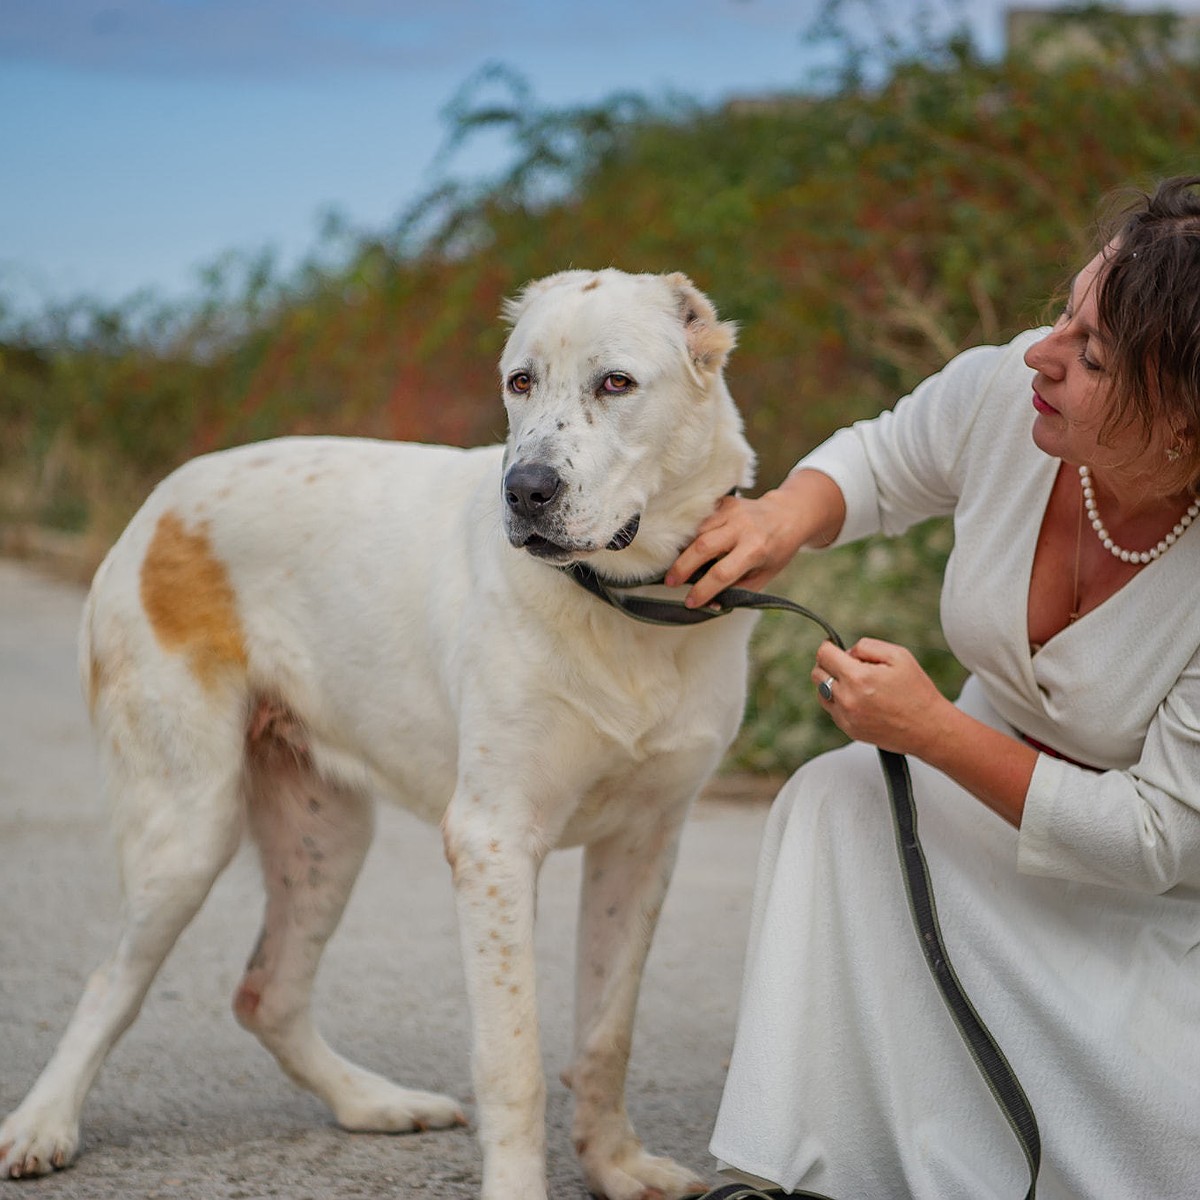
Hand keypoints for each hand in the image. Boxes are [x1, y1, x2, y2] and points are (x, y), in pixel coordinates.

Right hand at [665, 468, 845, 607]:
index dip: (704, 590)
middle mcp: (743, 528)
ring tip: (677, 567)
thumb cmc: (776, 551)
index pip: (723, 573)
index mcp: (756, 549)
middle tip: (670, 583)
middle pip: (703, 547)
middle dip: (682, 567)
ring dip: (684, 551)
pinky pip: (701, 520)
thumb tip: (712, 605)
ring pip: (698, 531)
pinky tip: (685, 547)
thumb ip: (739, 590)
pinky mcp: (725, 502)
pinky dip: (691, 535)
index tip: (690, 602)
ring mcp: (733, 511)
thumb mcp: (764, 575)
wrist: (789, 514)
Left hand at [811, 637, 953, 757]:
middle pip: (817, 673)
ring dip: (832, 683)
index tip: (835, 647)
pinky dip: (839, 701)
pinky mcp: (849, 729)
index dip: (829, 647)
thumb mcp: (898, 655)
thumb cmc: (916, 690)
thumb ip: (866, 646)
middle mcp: (847, 699)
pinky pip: (831, 709)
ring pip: (821, 692)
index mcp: (858, 678)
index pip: (824, 655)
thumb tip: (846, 652)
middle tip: (848, 665)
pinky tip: (860, 698)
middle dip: (829, 664)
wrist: (929, 728)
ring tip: (856, 683)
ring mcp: (846, 717)